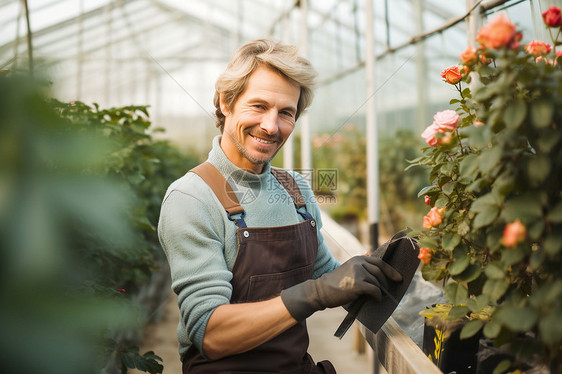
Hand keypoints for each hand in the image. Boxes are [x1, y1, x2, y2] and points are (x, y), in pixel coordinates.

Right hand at [280, 256, 401, 320]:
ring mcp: (358, 273)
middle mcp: (359, 263)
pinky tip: (375, 300)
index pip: (379, 262)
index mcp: (358, 259)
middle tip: (388, 291)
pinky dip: (377, 296)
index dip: (390, 270)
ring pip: (377, 282)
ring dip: (380, 291)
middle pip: (380, 272)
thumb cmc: (335, 283)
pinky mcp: (358, 284)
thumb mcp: (348, 269)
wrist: (321, 291)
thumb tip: (374, 262)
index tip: (398, 278)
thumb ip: (361, 266)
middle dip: (387, 282)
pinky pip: (374, 290)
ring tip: (378, 297)